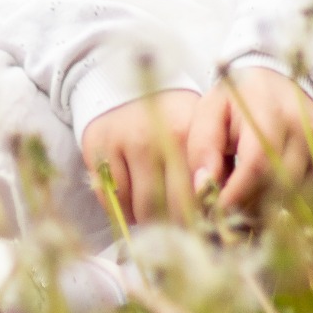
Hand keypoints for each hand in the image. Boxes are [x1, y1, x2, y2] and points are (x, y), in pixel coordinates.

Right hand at [80, 89, 198, 224]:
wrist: (127, 79)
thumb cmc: (171, 115)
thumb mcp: (197, 130)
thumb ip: (209, 168)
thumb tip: (215, 215)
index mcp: (188, 133)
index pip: (197, 195)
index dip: (199, 218)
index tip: (200, 228)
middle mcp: (156, 136)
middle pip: (169, 207)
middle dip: (175, 228)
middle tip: (178, 232)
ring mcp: (124, 141)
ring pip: (140, 209)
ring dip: (149, 221)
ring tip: (156, 216)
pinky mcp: (98, 147)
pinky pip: (112, 201)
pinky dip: (123, 211)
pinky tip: (132, 203)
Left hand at [186, 68, 312, 214]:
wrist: (275, 82)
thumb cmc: (236, 100)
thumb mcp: (209, 112)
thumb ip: (202, 148)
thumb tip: (204, 187)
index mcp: (265, 107)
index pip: (257, 162)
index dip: (237, 194)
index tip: (216, 212)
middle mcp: (299, 124)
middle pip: (279, 184)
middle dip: (250, 206)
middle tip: (228, 212)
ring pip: (296, 194)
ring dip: (268, 209)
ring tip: (245, 203)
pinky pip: (312, 195)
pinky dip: (289, 204)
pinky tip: (269, 197)